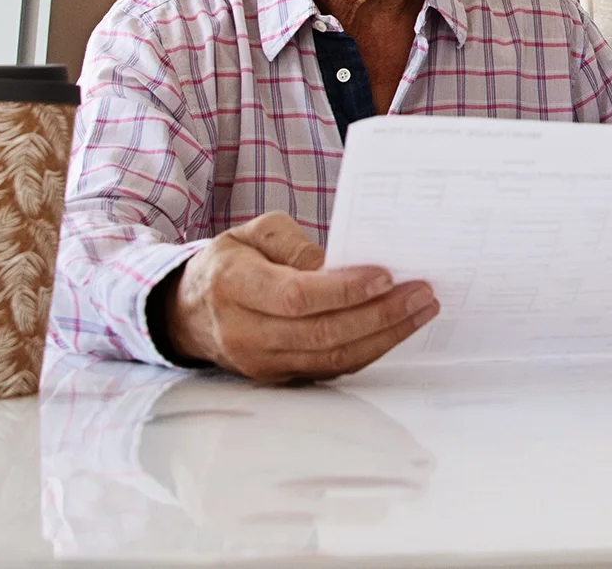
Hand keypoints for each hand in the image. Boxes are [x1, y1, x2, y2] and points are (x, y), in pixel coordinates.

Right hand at [165, 212, 437, 382]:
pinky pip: (331, 369)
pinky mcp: (279, 378)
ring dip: (385, 336)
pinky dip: (369, 350)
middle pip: (322, 333)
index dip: (344, 290)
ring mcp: (261, 363)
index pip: (296, 297)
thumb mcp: (251, 233)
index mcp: (234, 287)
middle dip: (380, 314)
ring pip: (333, 358)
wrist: (190, 313)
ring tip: (420, 310)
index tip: (386, 277)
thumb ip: (291, 242)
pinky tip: (396, 329)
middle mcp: (245, 332)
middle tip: (420, 293)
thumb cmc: (228, 265)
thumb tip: (334, 264)